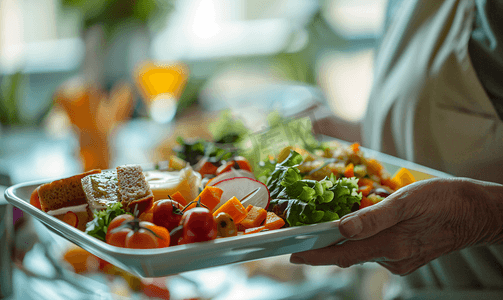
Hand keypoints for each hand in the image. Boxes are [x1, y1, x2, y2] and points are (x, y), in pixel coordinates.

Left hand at [290, 178, 502, 274]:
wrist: (478, 213)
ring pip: (363, 251)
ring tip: (331, 224)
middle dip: (326, 247)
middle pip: (349, 254)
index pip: (343, 254)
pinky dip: (365, 239)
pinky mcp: (408, 257)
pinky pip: (377, 249)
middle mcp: (394, 259)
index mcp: (391, 245)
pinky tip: (364, 225)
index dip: (316, 255)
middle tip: (305, 235)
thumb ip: (374, 217)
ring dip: (347, 240)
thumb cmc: (446, 200)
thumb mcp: (408, 201)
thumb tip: (342, 228)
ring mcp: (401, 261)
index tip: (294, 254)